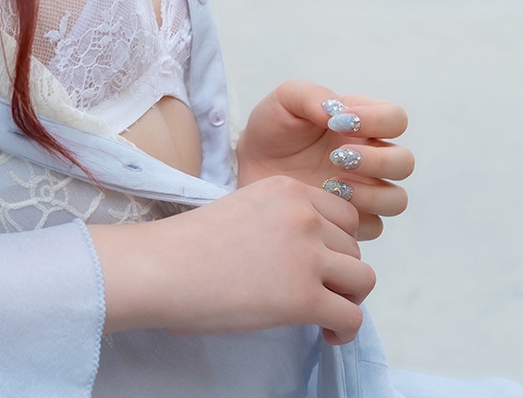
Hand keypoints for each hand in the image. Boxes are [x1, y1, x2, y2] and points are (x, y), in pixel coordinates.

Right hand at [88, 175, 374, 342]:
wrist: (160, 270)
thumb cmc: (187, 246)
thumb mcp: (244, 209)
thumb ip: (280, 220)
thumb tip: (308, 253)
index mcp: (288, 189)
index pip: (344, 216)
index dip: (336, 243)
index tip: (317, 264)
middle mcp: (304, 215)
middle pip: (355, 247)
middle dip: (340, 272)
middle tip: (316, 291)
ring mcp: (307, 255)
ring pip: (362, 279)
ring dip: (347, 298)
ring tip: (324, 314)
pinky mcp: (303, 296)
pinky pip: (352, 315)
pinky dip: (345, 329)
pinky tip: (327, 333)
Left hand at [234, 80, 411, 239]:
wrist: (248, 165)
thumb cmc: (273, 128)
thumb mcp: (284, 100)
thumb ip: (310, 94)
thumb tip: (336, 111)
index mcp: (363, 123)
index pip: (395, 119)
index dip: (377, 120)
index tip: (339, 122)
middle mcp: (371, 157)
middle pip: (404, 162)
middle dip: (376, 160)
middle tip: (338, 158)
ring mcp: (364, 191)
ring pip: (396, 199)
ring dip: (371, 193)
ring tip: (333, 185)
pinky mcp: (350, 219)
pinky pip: (372, 226)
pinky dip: (353, 218)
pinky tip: (324, 204)